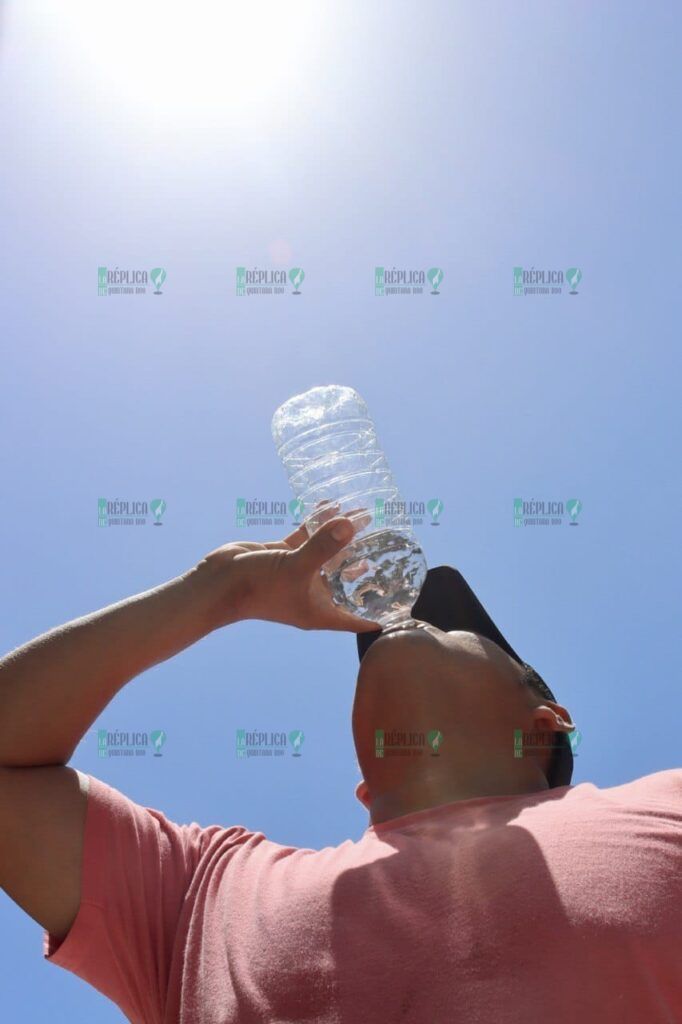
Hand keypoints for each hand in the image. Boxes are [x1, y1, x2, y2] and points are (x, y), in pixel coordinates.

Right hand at [196, 510, 380, 633]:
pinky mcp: (286, 556)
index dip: (383, 611)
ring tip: (367, 515)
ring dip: (345, 536)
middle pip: (350, 581)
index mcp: (322, 611)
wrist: (217, 583)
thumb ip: (323, 547)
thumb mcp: (295, 568)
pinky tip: (332, 505)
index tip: (406, 599)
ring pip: (331, 554)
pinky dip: (319, 522)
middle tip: (391, 545)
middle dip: (369, 564)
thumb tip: (351, 524)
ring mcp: (300, 574)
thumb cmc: (256, 589)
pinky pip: (309, 537)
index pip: (361, 617)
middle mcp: (315, 594)